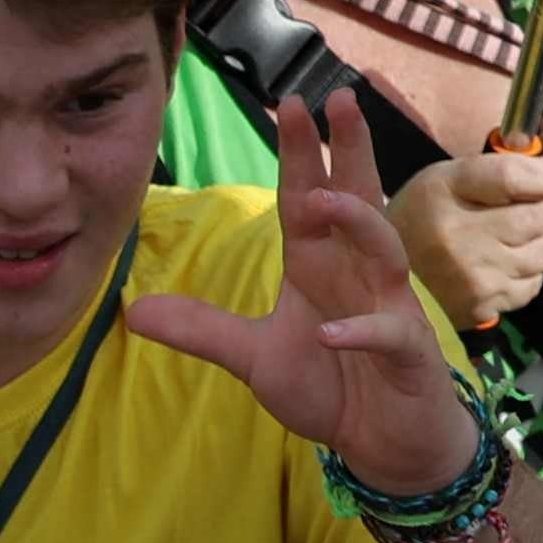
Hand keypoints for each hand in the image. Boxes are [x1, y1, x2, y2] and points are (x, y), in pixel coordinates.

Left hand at [129, 93, 485, 484]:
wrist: (387, 442)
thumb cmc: (332, 386)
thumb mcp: (255, 357)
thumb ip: (204, 329)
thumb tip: (133, 310)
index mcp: (322, 266)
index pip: (308, 199)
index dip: (301, 154)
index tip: (291, 102)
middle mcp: (360, 274)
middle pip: (358, 200)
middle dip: (350, 152)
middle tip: (341, 100)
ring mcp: (389, 308)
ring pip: (383, 251)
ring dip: (357, 224)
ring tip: (324, 202)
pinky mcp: (408, 351)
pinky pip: (387, 332)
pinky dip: (362, 330)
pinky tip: (333, 333)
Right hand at [392, 144, 542, 331]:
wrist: (381, 279)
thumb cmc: (424, 218)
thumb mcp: (449, 178)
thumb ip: (505, 168)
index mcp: (444, 191)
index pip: (515, 176)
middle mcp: (457, 236)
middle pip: (541, 216)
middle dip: (539, 212)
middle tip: (514, 216)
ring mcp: (470, 277)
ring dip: (533, 245)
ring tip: (503, 244)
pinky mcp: (480, 308)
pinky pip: (532, 284)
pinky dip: (523, 276)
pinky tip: (497, 269)